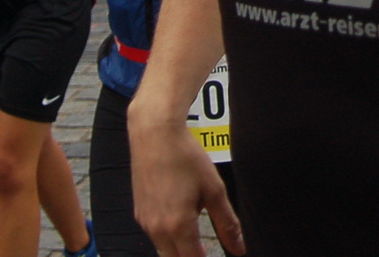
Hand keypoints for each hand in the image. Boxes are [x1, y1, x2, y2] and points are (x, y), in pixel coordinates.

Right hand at [129, 116, 246, 256]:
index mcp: (178, 226)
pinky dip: (168, 235)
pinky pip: (154, 235)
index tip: (219, 256)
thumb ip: (227, 223)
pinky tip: (180, 216)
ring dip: (180, 248)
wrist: (155, 135)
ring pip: (164, 249)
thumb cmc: (185, 158)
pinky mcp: (139, 213)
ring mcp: (145, 222)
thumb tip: (239, 248)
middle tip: (206, 248)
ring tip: (195, 229)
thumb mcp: (214, 190)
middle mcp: (157, 229)